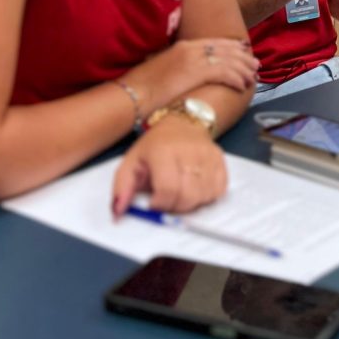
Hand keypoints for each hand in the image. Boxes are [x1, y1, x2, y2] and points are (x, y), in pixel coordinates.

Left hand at [111, 118, 227, 215]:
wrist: (182, 124)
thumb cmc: (155, 147)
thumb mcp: (130, 162)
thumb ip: (122, 189)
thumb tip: (117, 214)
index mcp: (163, 151)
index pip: (167, 190)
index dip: (160, 205)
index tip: (154, 203)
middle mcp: (189, 152)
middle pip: (187, 197)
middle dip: (175, 207)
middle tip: (166, 200)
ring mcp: (208, 156)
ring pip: (204, 197)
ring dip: (191, 203)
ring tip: (180, 192)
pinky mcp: (221, 160)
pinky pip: (218, 192)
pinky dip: (206, 197)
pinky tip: (195, 188)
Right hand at [123, 37, 258, 116]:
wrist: (131, 94)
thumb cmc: (142, 88)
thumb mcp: (162, 69)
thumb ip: (176, 66)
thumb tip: (185, 75)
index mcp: (182, 47)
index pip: (214, 43)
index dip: (232, 48)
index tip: (244, 53)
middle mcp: (190, 49)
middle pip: (225, 49)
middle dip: (243, 58)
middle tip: (255, 65)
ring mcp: (193, 59)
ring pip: (228, 60)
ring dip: (243, 70)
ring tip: (252, 78)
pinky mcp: (195, 72)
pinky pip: (224, 73)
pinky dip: (236, 79)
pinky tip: (242, 86)